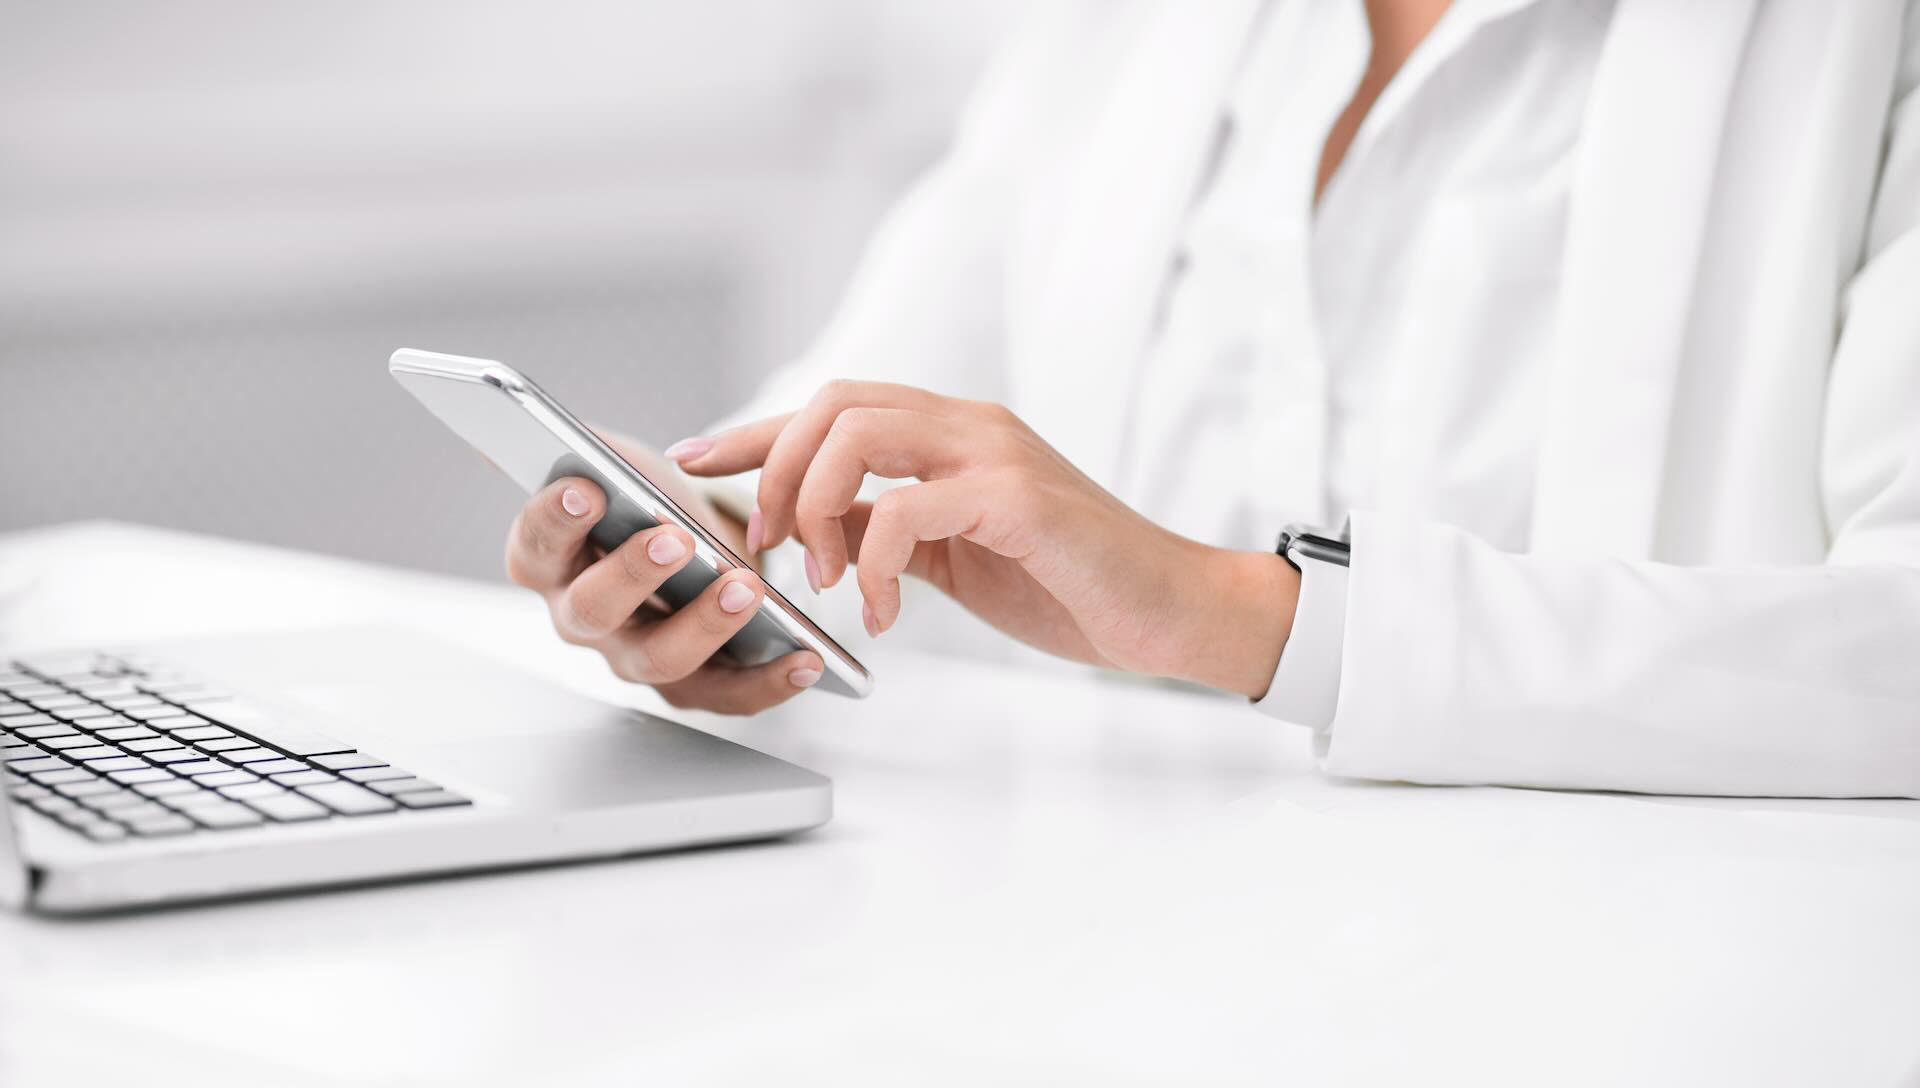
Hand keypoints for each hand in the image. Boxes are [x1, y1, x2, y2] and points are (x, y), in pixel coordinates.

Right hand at [504, 431, 823, 712]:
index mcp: (548, 559)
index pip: (535, 542)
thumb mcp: (613, 463)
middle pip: (592, 610)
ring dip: (705, 626)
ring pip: (659, 659)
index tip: (586, 488)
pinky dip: (767, 683)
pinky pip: (725, 696)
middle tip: (675, 539)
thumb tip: (509, 432)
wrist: (691, 540)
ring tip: (747, 588)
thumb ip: (578, 448)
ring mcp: (633, 656)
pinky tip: (806, 658)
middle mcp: (580, 616)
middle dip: (633, 574)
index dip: (555, 518)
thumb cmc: (642, 500)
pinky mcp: (689, 685)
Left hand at [664, 381, 1301, 697]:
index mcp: (951, 434)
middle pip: (832, 403)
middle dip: (774, 471)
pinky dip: (870, 567)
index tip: (693, 461)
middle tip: (769, 547)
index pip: (834, 407)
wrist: (1169, 609)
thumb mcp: (956, 557)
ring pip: (857, 435)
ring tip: (823, 579)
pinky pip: (905, 511)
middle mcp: (968, 425)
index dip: (755, 432)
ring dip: (815, 509)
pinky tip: (881, 616)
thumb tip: (821, 533)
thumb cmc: (1069, 583)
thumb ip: (892, 532)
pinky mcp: (1017, 496)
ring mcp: (993, 453)